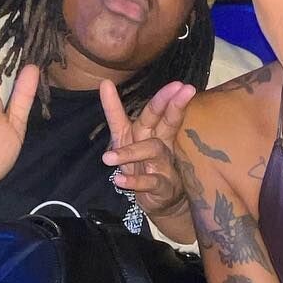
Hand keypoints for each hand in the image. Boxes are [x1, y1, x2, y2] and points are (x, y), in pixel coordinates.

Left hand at [99, 78, 196, 223]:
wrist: (163, 201)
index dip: (163, 97)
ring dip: (131, 152)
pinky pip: (149, 182)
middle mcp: (159, 144)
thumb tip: (104, 82)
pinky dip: (134, 182)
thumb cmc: (144, 164)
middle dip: (168, 104)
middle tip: (179, 88)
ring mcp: (163, 165)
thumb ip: (115, 112)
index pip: (156, 111)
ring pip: (151, 152)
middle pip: (165, 121)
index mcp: (151, 131)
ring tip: (107, 157)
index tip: (177, 83)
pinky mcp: (162, 187)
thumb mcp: (125, 138)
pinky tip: (119, 181)